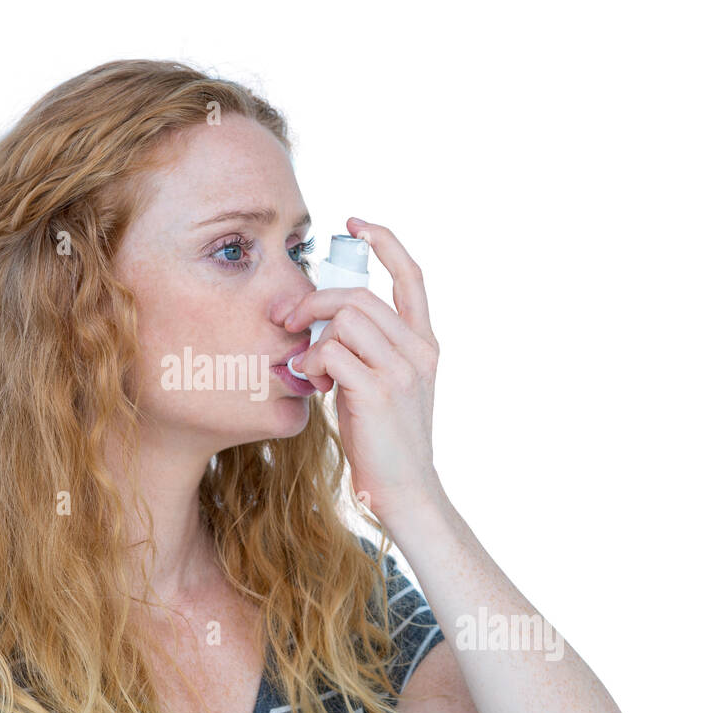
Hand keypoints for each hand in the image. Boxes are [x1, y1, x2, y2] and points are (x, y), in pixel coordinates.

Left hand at [284, 218, 439, 522]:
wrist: (404, 491)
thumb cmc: (383, 441)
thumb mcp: (383, 386)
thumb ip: (365, 350)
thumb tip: (323, 324)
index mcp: (424, 344)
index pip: (412, 276)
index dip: (385, 241)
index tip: (355, 222)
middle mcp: (418, 350)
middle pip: (359, 295)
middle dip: (315, 298)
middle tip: (287, 317)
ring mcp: (401, 369)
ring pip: (345, 317)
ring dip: (311, 335)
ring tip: (304, 364)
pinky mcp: (378, 390)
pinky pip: (331, 351)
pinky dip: (310, 362)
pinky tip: (309, 382)